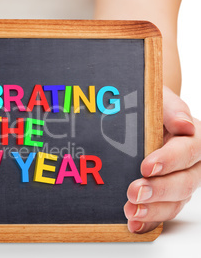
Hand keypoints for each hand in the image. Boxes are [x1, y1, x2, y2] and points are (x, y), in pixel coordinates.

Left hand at [125, 86, 200, 232]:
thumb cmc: (153, 108)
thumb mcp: (160, 100)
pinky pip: (162, 212)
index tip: (146, 166)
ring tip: (131, 211)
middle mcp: (192, 164)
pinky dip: (148, 221)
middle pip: (184, 182)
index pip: (188, 151)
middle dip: (159, 190)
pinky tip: (134, 224)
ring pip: (175, 202)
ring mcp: (180, 182)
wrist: (142, 118)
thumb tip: (184, 124)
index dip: (170, 160)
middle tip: (134, 192)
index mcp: (194, 138)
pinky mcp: (166, 197)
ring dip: (153, 210)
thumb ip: (171, 109)